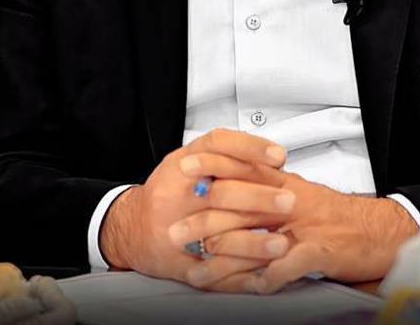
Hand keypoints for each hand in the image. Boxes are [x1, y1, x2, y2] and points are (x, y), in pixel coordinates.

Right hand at [99, 128, 294, 285]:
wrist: (131, 226)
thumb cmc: (170, 191)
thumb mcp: (191, 161)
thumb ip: (227, 157)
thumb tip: (274, 158)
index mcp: (183, 164)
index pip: (217, 146)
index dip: (249, 149)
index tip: (278, 156)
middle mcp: (176, 193)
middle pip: (220, 191)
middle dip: (258, 198)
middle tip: (288, 201)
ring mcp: (173, 228)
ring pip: (215, 234)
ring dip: (252, 241)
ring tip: (281, 242)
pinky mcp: (174, 262)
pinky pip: (209, 270)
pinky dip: (236, 273)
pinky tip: (260, 272)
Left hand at [170, 165, 418, 292]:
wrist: (376, 231)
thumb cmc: (334, 217)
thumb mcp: (297, 195)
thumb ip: (266, 188)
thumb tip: (230, 185)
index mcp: (283, 183)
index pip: (242, 167)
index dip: (212, 164)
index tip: (183, 165)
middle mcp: (289, 200)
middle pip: (239, 205)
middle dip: (202, 221)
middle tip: (174, 234)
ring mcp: (303, 225)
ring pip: (254, 239)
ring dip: (223, 259)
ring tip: (199, 274)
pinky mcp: (319, 250)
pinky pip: (286, 266)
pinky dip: (266, 279)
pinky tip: (249, 288)